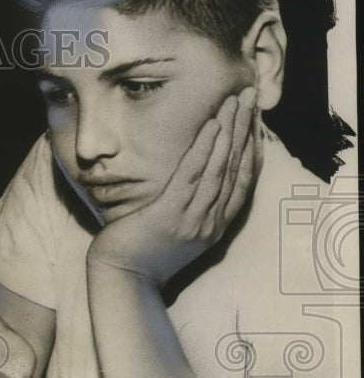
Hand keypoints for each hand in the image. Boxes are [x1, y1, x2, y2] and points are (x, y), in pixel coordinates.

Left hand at [87, 86, 261, 285]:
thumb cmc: (142, 255)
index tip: (255, 120)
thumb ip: (189, 209)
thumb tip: (193, 182)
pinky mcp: (170, 215)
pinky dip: (205, 149)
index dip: (251, 148)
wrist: (122, 279)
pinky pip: (192, 176)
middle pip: (236, 168)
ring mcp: (193, 219)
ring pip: (219, 167)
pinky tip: (212, 126)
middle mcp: (211, 222)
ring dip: (230, 131)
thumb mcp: (176, 233)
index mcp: (215, 226)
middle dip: (245, 129)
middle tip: (251, 97)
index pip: (242, 181)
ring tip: (236, 101)